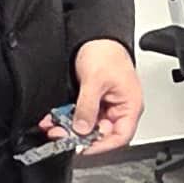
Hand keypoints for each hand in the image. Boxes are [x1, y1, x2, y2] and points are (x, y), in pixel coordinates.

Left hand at [63, 37, 143, 155]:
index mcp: (130, 105)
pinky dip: (66, 119)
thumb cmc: (107, 52)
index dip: (102, 145)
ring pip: (88, 126)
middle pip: (101, 133)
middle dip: (80, 137)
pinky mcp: (92, 102)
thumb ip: (88, 107)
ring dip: (70, 129)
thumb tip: (82, 128)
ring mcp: (104, 106)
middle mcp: (118, 109)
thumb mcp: (95, 80)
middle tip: (61, 135)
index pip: (120, 136)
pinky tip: (54, 119)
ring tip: (53, 127)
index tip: (82, 147)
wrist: (96, 35)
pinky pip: (80, 116)